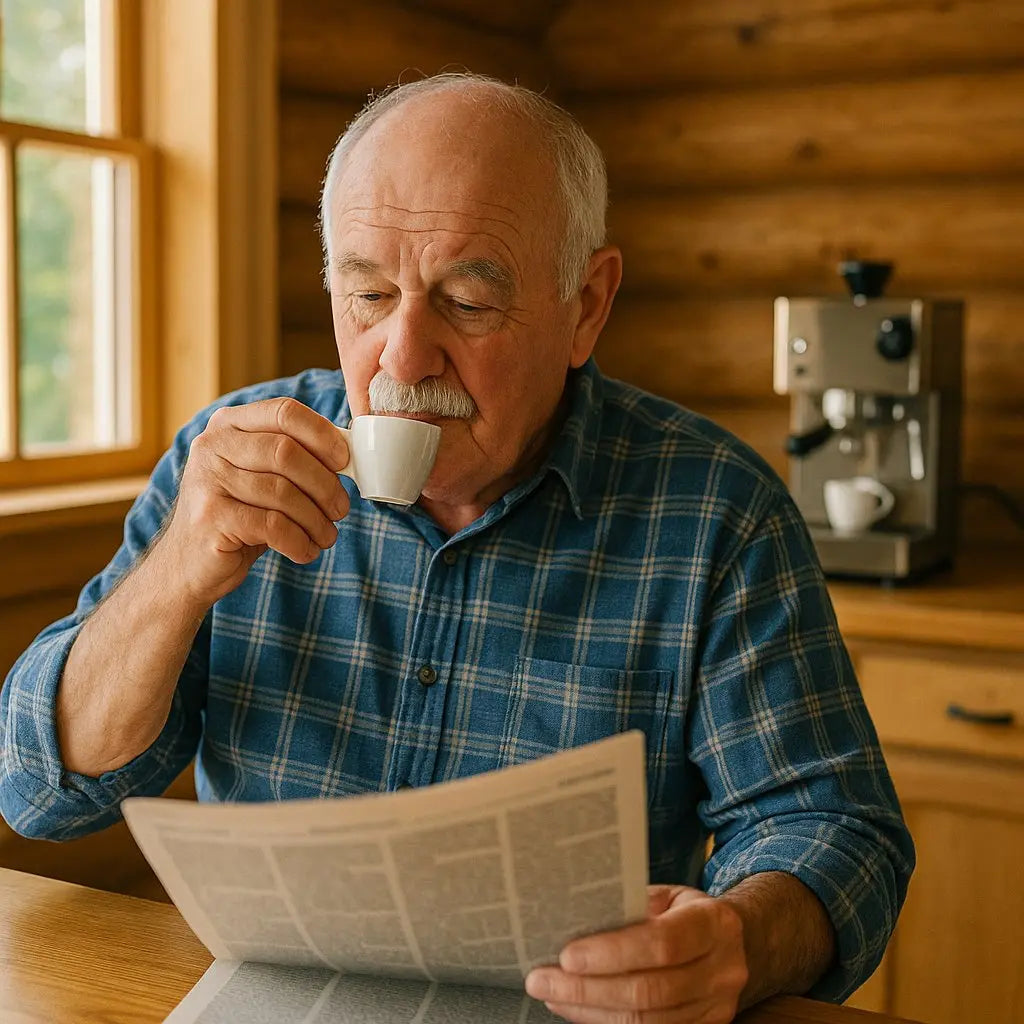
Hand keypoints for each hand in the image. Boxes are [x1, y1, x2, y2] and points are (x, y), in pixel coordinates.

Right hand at [157, 397, 351, 607]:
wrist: (191, 563)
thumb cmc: (239, 516)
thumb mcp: (262, 478)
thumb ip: (293, 459)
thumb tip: (347, 456)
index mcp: (229, 425)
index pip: (284, 412)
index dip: (322, 434)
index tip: (344, 461)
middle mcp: (212, 445)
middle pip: (287, 453)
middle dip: (324, 485)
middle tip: (341, 509)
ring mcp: (207, 480)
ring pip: (283, 493)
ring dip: (316, 520)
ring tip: (325, 536)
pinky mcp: (211, 517)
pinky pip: (273, 525)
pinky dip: (299, 542)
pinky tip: (305, 551)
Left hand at [525, 885, 747, 1022]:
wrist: (731, 941)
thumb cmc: (685, 912)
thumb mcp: (667, 896)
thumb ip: (632, 906)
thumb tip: (575, 919)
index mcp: (713, 923)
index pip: (663, 943)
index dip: (613, 953)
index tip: (567, 955)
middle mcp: (722, 970)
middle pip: (651, 991)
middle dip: (588, 988)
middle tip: (543, 979)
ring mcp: (717, 1007)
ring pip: (647, 1021)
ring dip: (590, 1010)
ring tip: (553, 994)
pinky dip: (605, 1022)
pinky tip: (578, 1008)